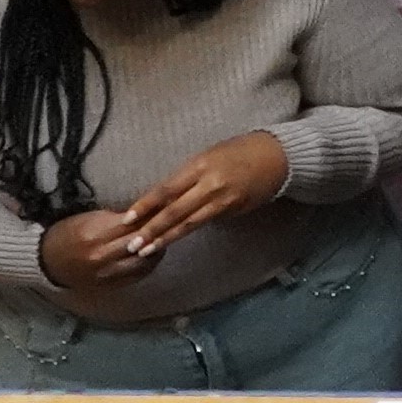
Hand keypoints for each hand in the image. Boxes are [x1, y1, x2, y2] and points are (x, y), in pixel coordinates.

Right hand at [35, 207, 156, 298]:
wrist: (47, 261)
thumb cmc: (68, 233)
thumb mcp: (88, 218)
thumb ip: (116, 219)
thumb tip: (144, 215)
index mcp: (96, 235)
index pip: (133, 225)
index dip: (151, 217)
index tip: (164, 209)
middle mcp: (102, 256)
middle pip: (141, 244)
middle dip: (156, 233)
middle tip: (169, 223)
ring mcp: (107, 274)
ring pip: (143, 262)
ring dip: (156, 251)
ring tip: (163, 239)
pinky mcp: (110, 285)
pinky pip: (137, 276)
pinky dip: (148, 265)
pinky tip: (153, 255)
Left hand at [100, 131, 293, 264]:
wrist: (276, 157)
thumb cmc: (239, 152)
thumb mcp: (209, 157)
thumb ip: (188, 177)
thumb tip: (165, 199)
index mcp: (198, 165)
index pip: (165, 189)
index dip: (145, 205)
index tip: (126, 219)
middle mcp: (209, 183)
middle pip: (174, 210)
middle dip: (152, 229)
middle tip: (132, 245)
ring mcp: (222, 199)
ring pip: (188, 222)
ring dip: (166, 237)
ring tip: (147, 250)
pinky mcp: (233, 209)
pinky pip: (206, 222)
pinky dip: (188, 232)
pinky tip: (174, 241)